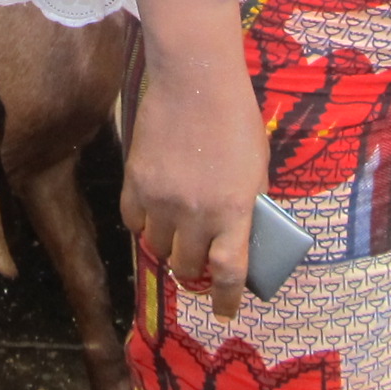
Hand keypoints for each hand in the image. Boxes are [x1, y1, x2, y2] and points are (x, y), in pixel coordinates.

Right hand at [122, 0, 271, 319]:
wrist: (195, 78)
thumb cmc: (235, 119)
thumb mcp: (257, 169)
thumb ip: (247, 207)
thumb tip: (239, 239)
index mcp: (234, 210)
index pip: (229, 272)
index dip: (226, 299)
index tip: (225, 311)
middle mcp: (195, 212)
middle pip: (187, 265)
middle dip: (195, 269)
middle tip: (199, 259)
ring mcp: (161, 199)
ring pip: (157, 248)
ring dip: (168, 246)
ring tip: (177, 231)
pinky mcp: (135, 181)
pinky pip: (133, 222)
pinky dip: (144, 225)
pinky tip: (154, 213)